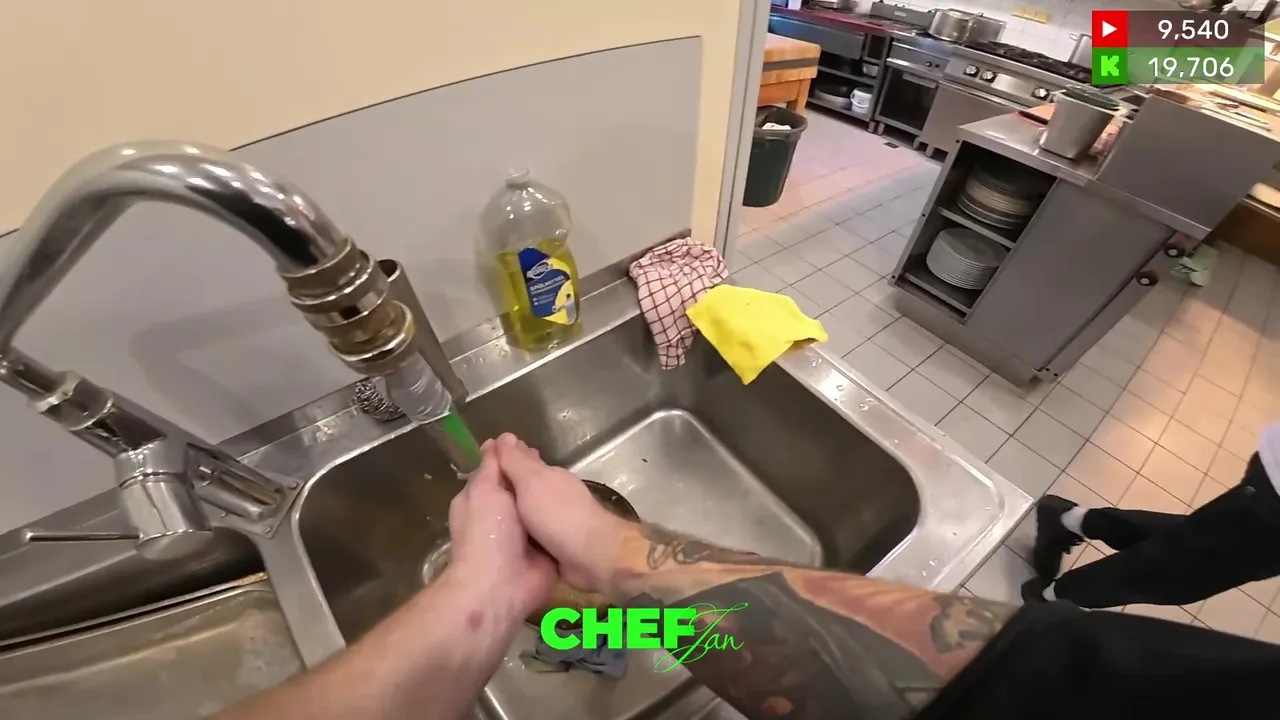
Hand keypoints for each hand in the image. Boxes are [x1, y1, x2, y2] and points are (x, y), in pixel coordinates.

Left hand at [446, 442, 556, 620]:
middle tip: (554, 462)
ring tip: (571, 479)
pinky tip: (580, 505)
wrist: (501, 584)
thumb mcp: (483, 490)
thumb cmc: (487, 532)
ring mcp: (526, 535)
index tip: (530, 445)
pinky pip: (558, 530)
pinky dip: (566, 521)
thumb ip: (492, 466)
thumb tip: (494, 441)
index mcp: (483, 501)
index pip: (499, 473)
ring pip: (542, 508)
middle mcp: (504, 516)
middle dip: (537, 477)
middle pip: (523, 490)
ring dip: (554, 497)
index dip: (513, 459)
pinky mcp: (546, 552)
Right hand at [491, 433, 630, 593]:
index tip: (480, 457)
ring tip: (487, 513)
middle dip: (506, 483)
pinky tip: (507, 535)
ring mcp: (557, 519)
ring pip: (528, 509)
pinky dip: (521, 531)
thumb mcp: (532, 482)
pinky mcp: (557, 543)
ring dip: (512, 509)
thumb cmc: (558, 516)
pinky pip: (532, 533)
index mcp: (548, 475)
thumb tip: (504, 435)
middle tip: (479, 487)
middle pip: (525, 484)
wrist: (590, 555)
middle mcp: (553, 494)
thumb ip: (516, 462)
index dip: (502, 457)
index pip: (522, 459)